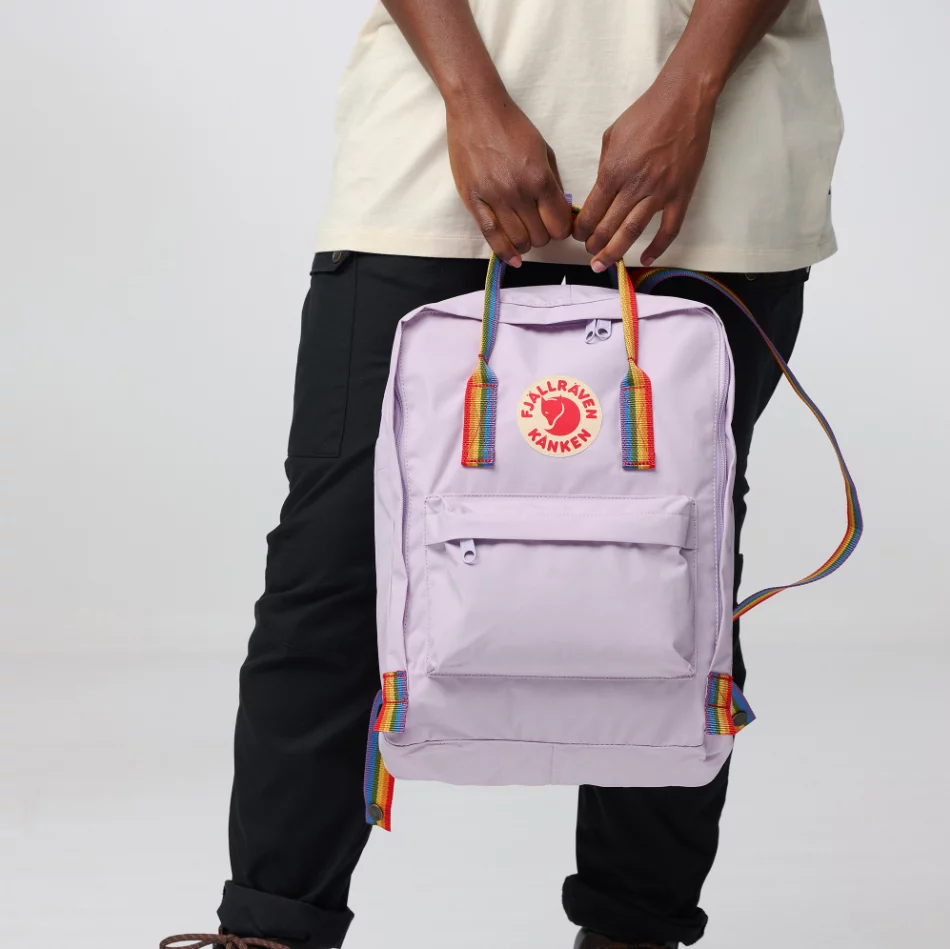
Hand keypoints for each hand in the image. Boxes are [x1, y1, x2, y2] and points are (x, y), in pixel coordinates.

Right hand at [446, 92, 572, 265]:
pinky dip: (504, 252)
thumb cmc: (512, 125)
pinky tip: (512, 258)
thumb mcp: (544, 149)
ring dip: (525, 244)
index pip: (559, 223)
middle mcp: (519, 192)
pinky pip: (490, 236)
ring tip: (525, 238)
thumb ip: (553, 182)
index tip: (558, 226)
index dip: (562, 229)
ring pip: (518, 241)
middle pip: (540, 237)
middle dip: (544, 236)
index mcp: (540, 178)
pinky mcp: (474, 200)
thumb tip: (560, 210)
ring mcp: (495, 198)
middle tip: (540, 228)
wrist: (476, 108)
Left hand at [573, 74, 716, 270]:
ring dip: (616, 251)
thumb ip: (605, 167)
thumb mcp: (612, 136)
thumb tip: (601, 191)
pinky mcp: (681, 194)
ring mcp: (660, 192)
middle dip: (594, 245)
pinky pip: (669, 229)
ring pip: (633, 232)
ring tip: (604, 264)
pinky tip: (646, 258)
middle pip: (609, 226)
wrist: (683, 101)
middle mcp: (635, 185)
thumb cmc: (645, 114)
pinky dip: (658, 247)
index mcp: (614, 171)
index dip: (581, 228)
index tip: (577, 236)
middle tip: (589, 254)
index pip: (592, 210)